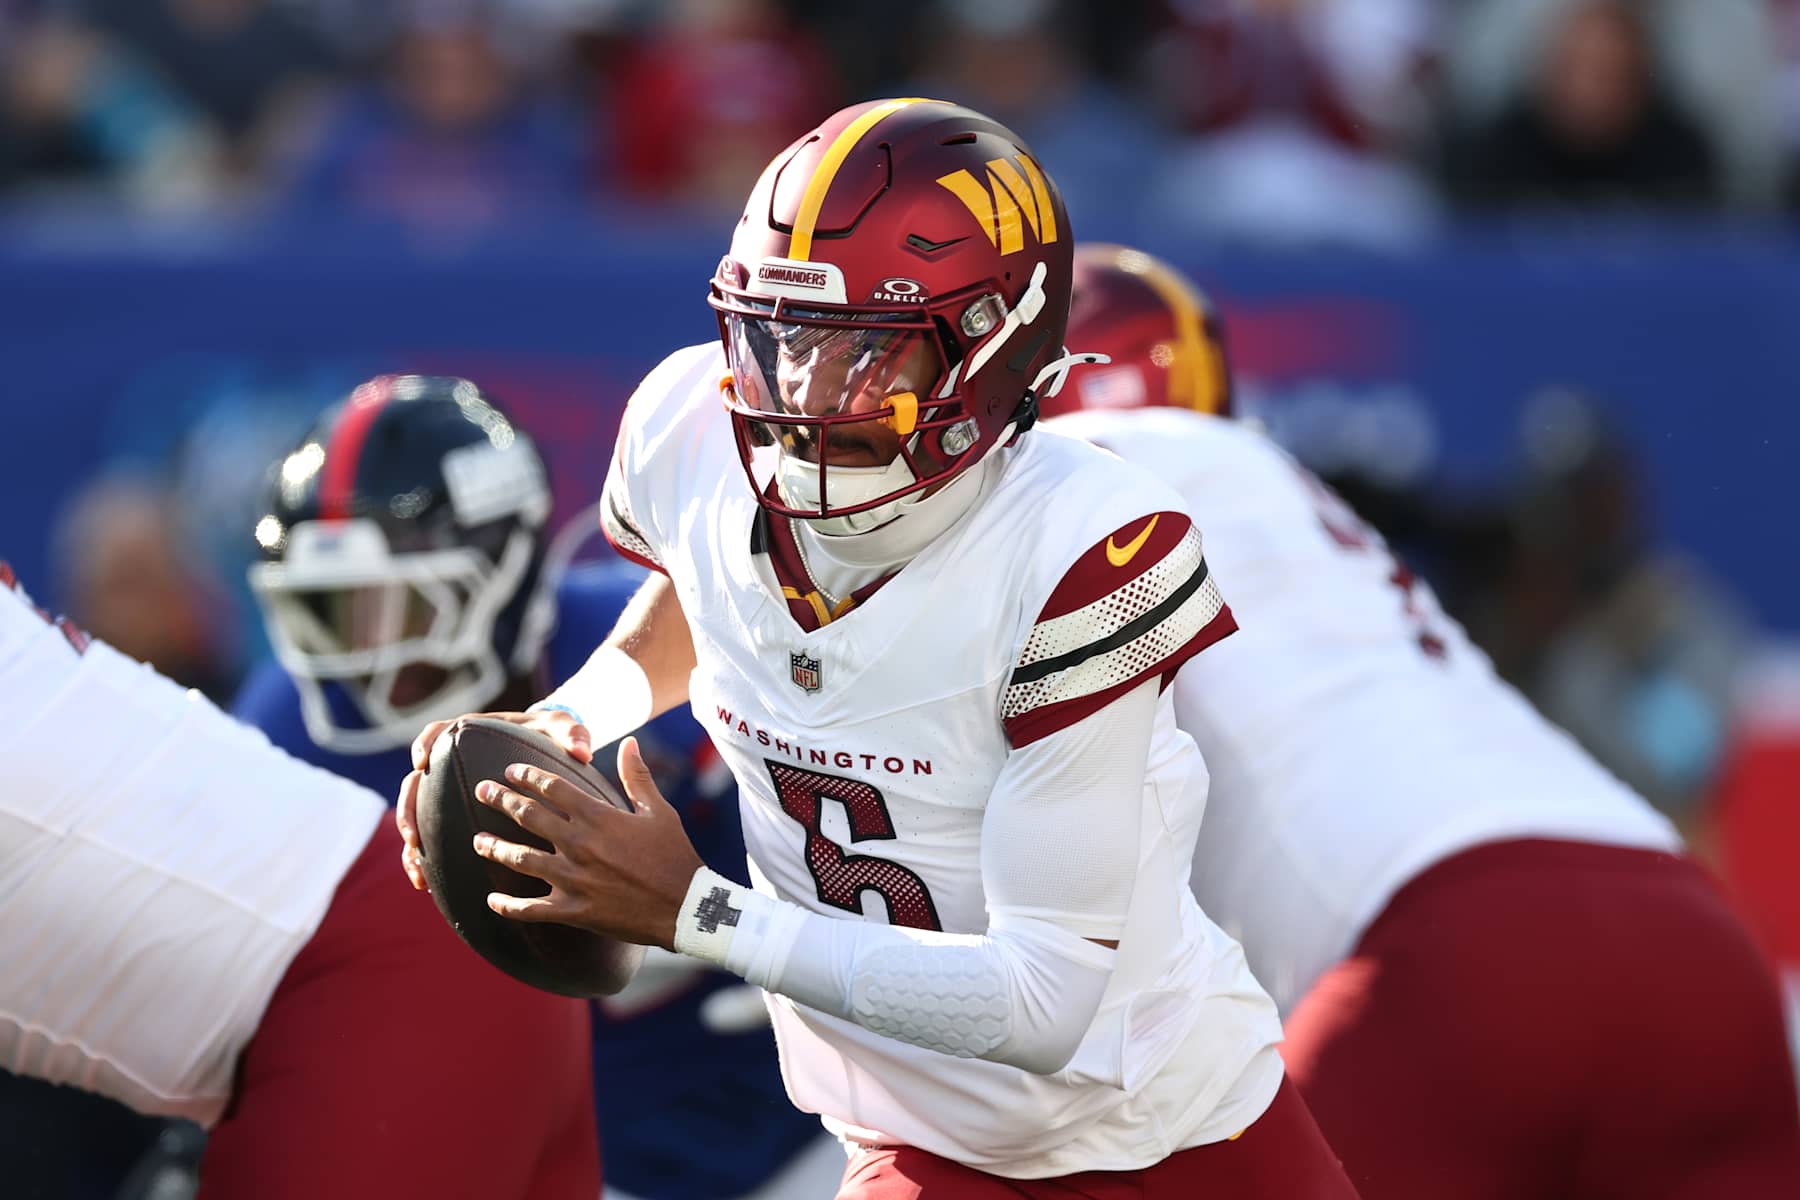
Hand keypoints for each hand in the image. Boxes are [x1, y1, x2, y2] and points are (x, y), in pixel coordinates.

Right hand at [395, 708, 595, 891]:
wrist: (548, 748)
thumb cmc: (551, 735)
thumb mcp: (561, 729)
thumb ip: (572, 734)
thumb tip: (583, 751)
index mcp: (472, 736)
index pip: (438, 733)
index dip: (425, 744)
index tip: (422, 762)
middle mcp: (452, 765)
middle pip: (415, 784)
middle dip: (408, 810)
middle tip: (413, 836)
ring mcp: (449, 792)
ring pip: (417, 817)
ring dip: (413, 845)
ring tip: (418, 872)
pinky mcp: (455, 815)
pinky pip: (433, 837)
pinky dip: (426, 859)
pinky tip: (426, 884)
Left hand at [470, 736, 704, 949]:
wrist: (686, 906)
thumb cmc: (675, 855)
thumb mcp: (659, 811)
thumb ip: (637, 776)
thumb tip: (629, 742)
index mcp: (598, 816)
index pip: (552, 788)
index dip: (527, 776)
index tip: (510, 770)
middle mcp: (579, 844)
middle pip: (528, 815)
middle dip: (500, 799)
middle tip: (481, 790)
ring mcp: (573, 878)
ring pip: (520, 859)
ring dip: (494, 847)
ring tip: (477, 840)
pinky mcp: (574, 909)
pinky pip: (531, 909)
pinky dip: (508, 907)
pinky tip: (490, 902)